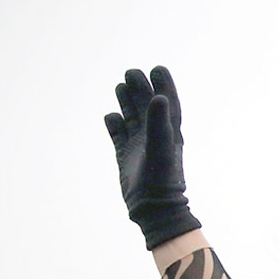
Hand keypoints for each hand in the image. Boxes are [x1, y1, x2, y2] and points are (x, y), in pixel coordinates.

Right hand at [105, 66, 199, 249]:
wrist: (154, 209)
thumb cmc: (163, 180)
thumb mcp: (162, 148)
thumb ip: (159, 122)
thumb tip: (158, 96)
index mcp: (168, 132)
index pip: (168, 103)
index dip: (164, 85)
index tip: (157, 69)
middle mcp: (154, 137)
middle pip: (147, 106)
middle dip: (140, 88)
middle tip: (131, 73)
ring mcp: (140, 147)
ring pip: (132, 118)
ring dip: (127, 102)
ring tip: (121, 86)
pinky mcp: (126, 158)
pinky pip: (119, 136)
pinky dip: (114, 125)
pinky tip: (110, 117)